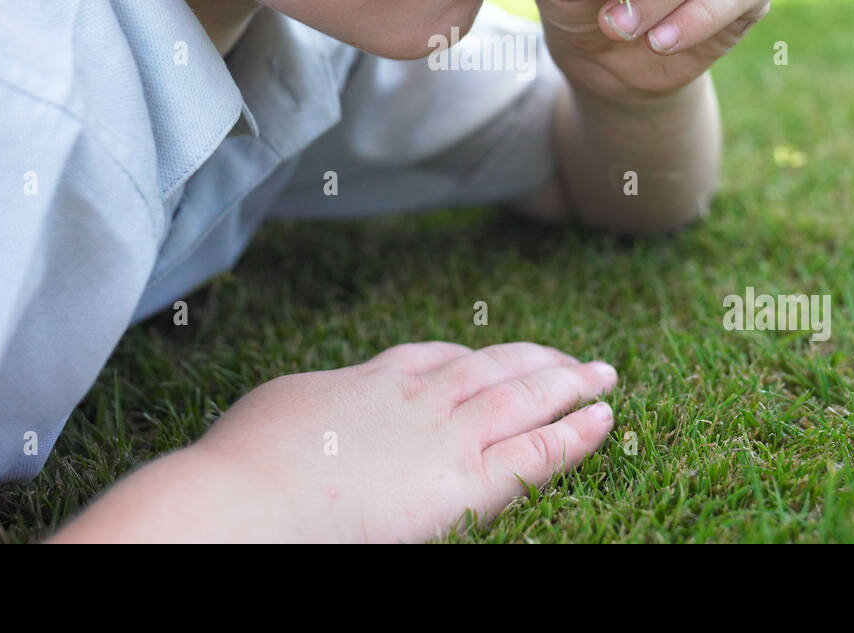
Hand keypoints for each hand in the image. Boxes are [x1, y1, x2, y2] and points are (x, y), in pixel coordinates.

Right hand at [192, 341, 618, 542]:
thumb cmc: (248, 463)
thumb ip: (322, 403)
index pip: (435, 360)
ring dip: (568, 383)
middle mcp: (418, 398)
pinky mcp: (465, 482)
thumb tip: (321, 407)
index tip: (495, 355)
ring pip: (523, 398)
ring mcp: (446, 435)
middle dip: (534, 360)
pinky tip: (605, 420)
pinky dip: (575, 434)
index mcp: (372, 382)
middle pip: (492, 368)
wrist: (250, 498)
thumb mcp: (284, 408)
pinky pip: (536, 452)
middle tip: (572, 357)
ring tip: (603, 375)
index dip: (473, 357)